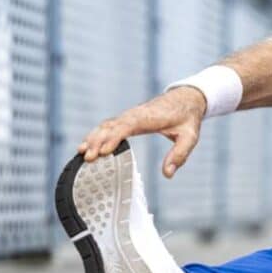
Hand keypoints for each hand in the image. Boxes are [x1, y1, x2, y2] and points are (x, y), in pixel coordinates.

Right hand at [76, 86, 207, 178]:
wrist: (187, 98)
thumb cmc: (187, 117)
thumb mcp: (190, 137)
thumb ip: (179, 154)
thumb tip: (168, 174)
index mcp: (148, 118)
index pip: (126, 127)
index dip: (114, 138)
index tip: (103, 152)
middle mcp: (135, 115)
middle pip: (111, 126)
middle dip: (98, 141)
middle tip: (88, 158)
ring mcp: (130, 116)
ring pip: (107, 125)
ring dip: (94, 137)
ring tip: (81, 153)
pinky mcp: (128, 119)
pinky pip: (109, 126)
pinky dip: (97, 134)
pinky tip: (87, 145)